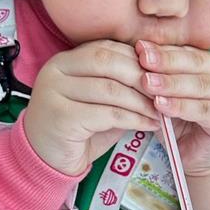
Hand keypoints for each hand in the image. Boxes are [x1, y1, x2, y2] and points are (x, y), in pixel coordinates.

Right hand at [24, 41, 158, 175]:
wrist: (46, 161)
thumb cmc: (77, 130)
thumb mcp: (99, 102)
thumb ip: (120, 86)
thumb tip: (158, 78)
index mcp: (64, 60)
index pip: (106, 48)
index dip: (136, 60)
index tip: (160, 75)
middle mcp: (55, 71)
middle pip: (107, 62)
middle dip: (141, 77)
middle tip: (163, 93)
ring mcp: (55, 93)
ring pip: (110, 89)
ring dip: (141, 102)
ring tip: (159, 113)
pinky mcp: (61, 118)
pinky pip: (107, 114)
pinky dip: (133, 119)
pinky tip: (148, 125)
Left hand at [136, 41, 209, 174]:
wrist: (203, 158)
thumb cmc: (183, 123)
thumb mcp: (168, 96)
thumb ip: (160, 77)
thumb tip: (135, 54)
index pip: (187, 51)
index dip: (163, 49)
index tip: (138, 47)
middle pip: (195, 63)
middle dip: (166, 61)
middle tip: (142, 59)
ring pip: (200, 85)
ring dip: (172, 84)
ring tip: (147, 83)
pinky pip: (204, 110)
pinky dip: (181, 106)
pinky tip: (161, 105)